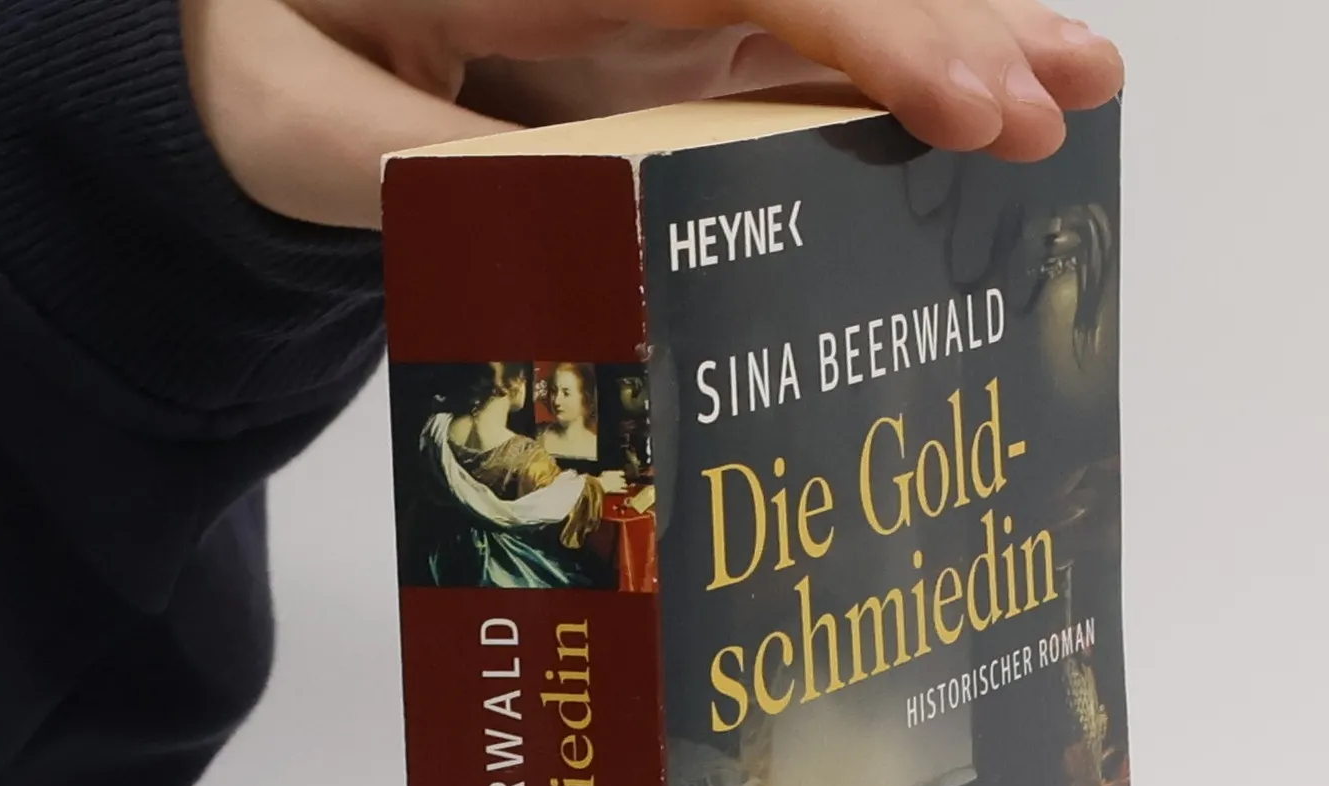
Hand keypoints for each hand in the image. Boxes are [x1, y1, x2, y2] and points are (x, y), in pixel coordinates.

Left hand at [183, 0, 1125, 227]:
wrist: (253, 30)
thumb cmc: (264, 62)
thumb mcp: (302, 121)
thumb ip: (422, 161)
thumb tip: (575, 221)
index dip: (865, 27)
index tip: (956, 100)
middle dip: (945, 29)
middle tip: (1054, 101)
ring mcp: (662, 5)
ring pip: (836, 5)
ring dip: (959, 40)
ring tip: (1075, 87)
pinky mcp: (679, 46)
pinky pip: (809, 50)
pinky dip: (898, 75)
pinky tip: (987, 98)